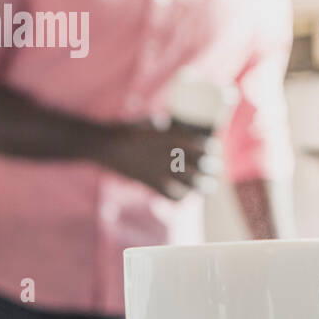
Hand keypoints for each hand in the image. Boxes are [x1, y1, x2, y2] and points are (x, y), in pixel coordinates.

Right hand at [95, 118, 221, 199]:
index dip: (209, 147)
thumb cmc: (124, 129)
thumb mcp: (146, 121)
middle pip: (196, 164)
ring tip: (209, 186)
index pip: (196, 143)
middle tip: (215, 168)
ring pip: (187, 181)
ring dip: (200, 185)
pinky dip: (179, 197)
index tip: (215, 148)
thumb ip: (160, 124)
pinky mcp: (148, 182)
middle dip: (209, 168)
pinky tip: (184, 196)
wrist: (103, 145)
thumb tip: (169, 123)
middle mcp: (166, 154)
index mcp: (167, 136)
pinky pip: (168, 194)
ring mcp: (158, 170)